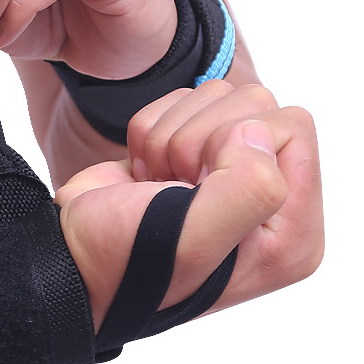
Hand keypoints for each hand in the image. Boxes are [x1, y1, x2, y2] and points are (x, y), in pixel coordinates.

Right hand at [55, 81, 323, 329]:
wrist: (70, 262)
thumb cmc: (124, 265)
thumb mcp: (192, 240)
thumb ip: (249, 188)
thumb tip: (256, 131)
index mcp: (291, 233)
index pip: (293, 127)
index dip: (234, 142)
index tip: (194, 184)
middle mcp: (270, 200)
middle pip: (256, 105)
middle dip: (196, 139)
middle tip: (170, 186)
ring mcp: (230, 173)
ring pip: (217, 98)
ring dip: (168, 137)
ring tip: (154, 185)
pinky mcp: (191, 152)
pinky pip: (183, 101)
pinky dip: (148, 132)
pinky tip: (142, 176)